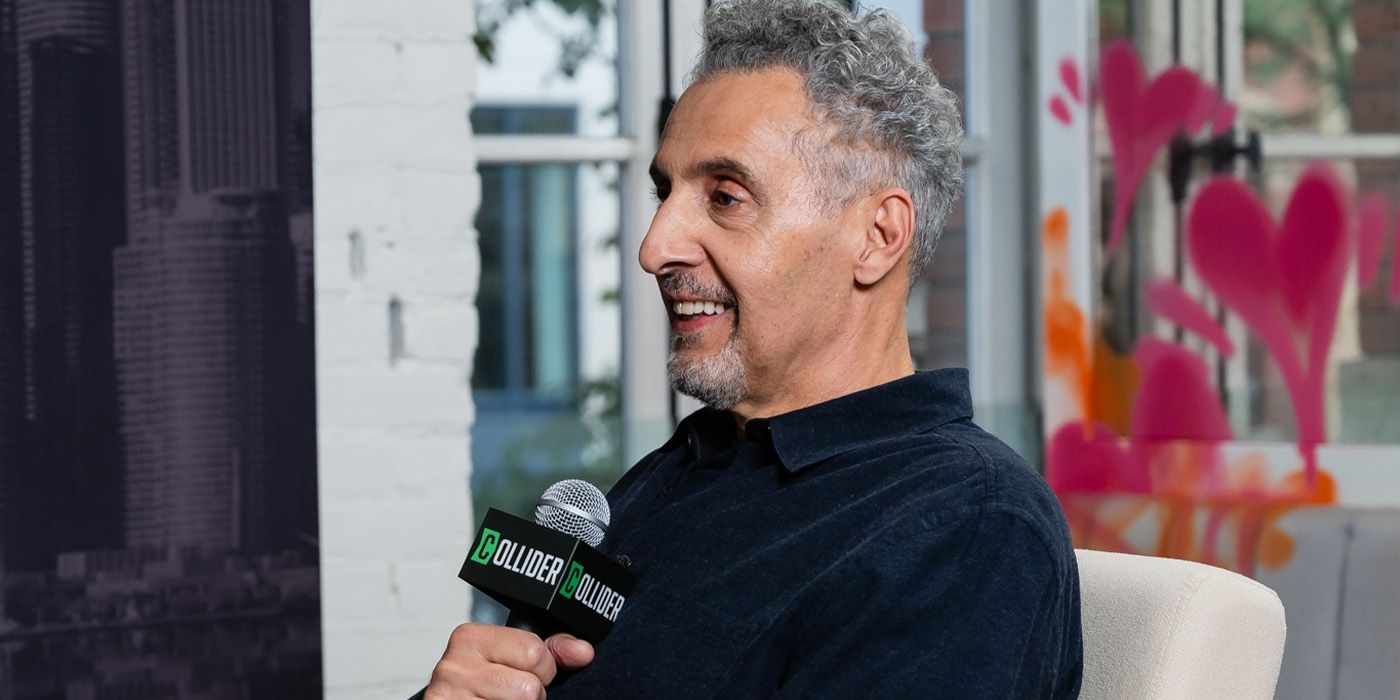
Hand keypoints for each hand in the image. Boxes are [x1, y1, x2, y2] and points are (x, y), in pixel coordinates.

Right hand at [424, 623, 594, 698]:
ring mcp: (450, 697)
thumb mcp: (515, 655)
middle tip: (513, 693)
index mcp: (470, 637)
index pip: (534, 652)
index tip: (526, 672)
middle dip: (533, 694)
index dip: (543, 669)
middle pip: (529, 688)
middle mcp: (454, 667)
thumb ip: (552, 649)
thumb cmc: (484, 680)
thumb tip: (583, 652)